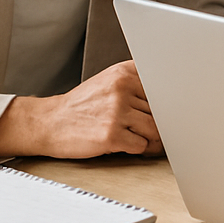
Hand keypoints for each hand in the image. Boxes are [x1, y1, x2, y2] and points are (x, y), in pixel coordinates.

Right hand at [0, 61, 160, 158]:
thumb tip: (174, 97)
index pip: (164, 86)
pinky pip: (142, 145)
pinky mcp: (111, 135)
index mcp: (124, 73)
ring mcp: (116, 112)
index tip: (174, 109)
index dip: (169, 102)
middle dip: (158, 123)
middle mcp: (122, 88)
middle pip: (161, 109)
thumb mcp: (109, 82)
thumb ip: (138, 84)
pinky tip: (127, 145)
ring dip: (152, 138)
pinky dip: (138, 149)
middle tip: (152, 130)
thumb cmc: (82, 105)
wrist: (49, 122)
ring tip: (142, 139)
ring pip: (155, 128)